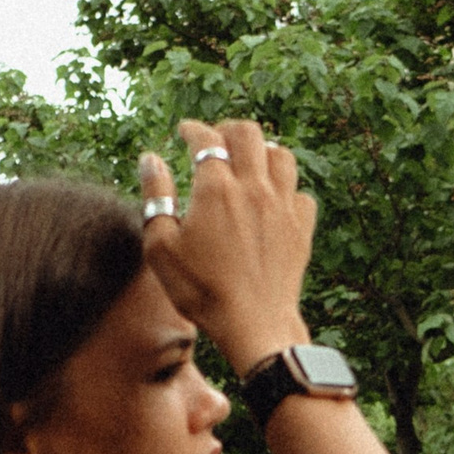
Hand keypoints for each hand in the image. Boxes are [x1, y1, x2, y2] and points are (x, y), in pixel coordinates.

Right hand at [138, 120, 313, 371]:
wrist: (254, 324)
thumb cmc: (201, 290)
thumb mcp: (161, 247)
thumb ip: (156, 197)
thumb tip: (150, 158)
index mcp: (216, 188)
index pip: (206, 140)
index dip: (193, 129)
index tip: (185, 131)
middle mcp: (254, 188)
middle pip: (249, 134)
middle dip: (229, 129)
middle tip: (217, 139)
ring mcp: (283, 206)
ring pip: (281, 155)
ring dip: (263, 150)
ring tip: (249, 160)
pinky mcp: (302, 227)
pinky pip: (301, 192)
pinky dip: (287, 188)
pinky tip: (274, 198)